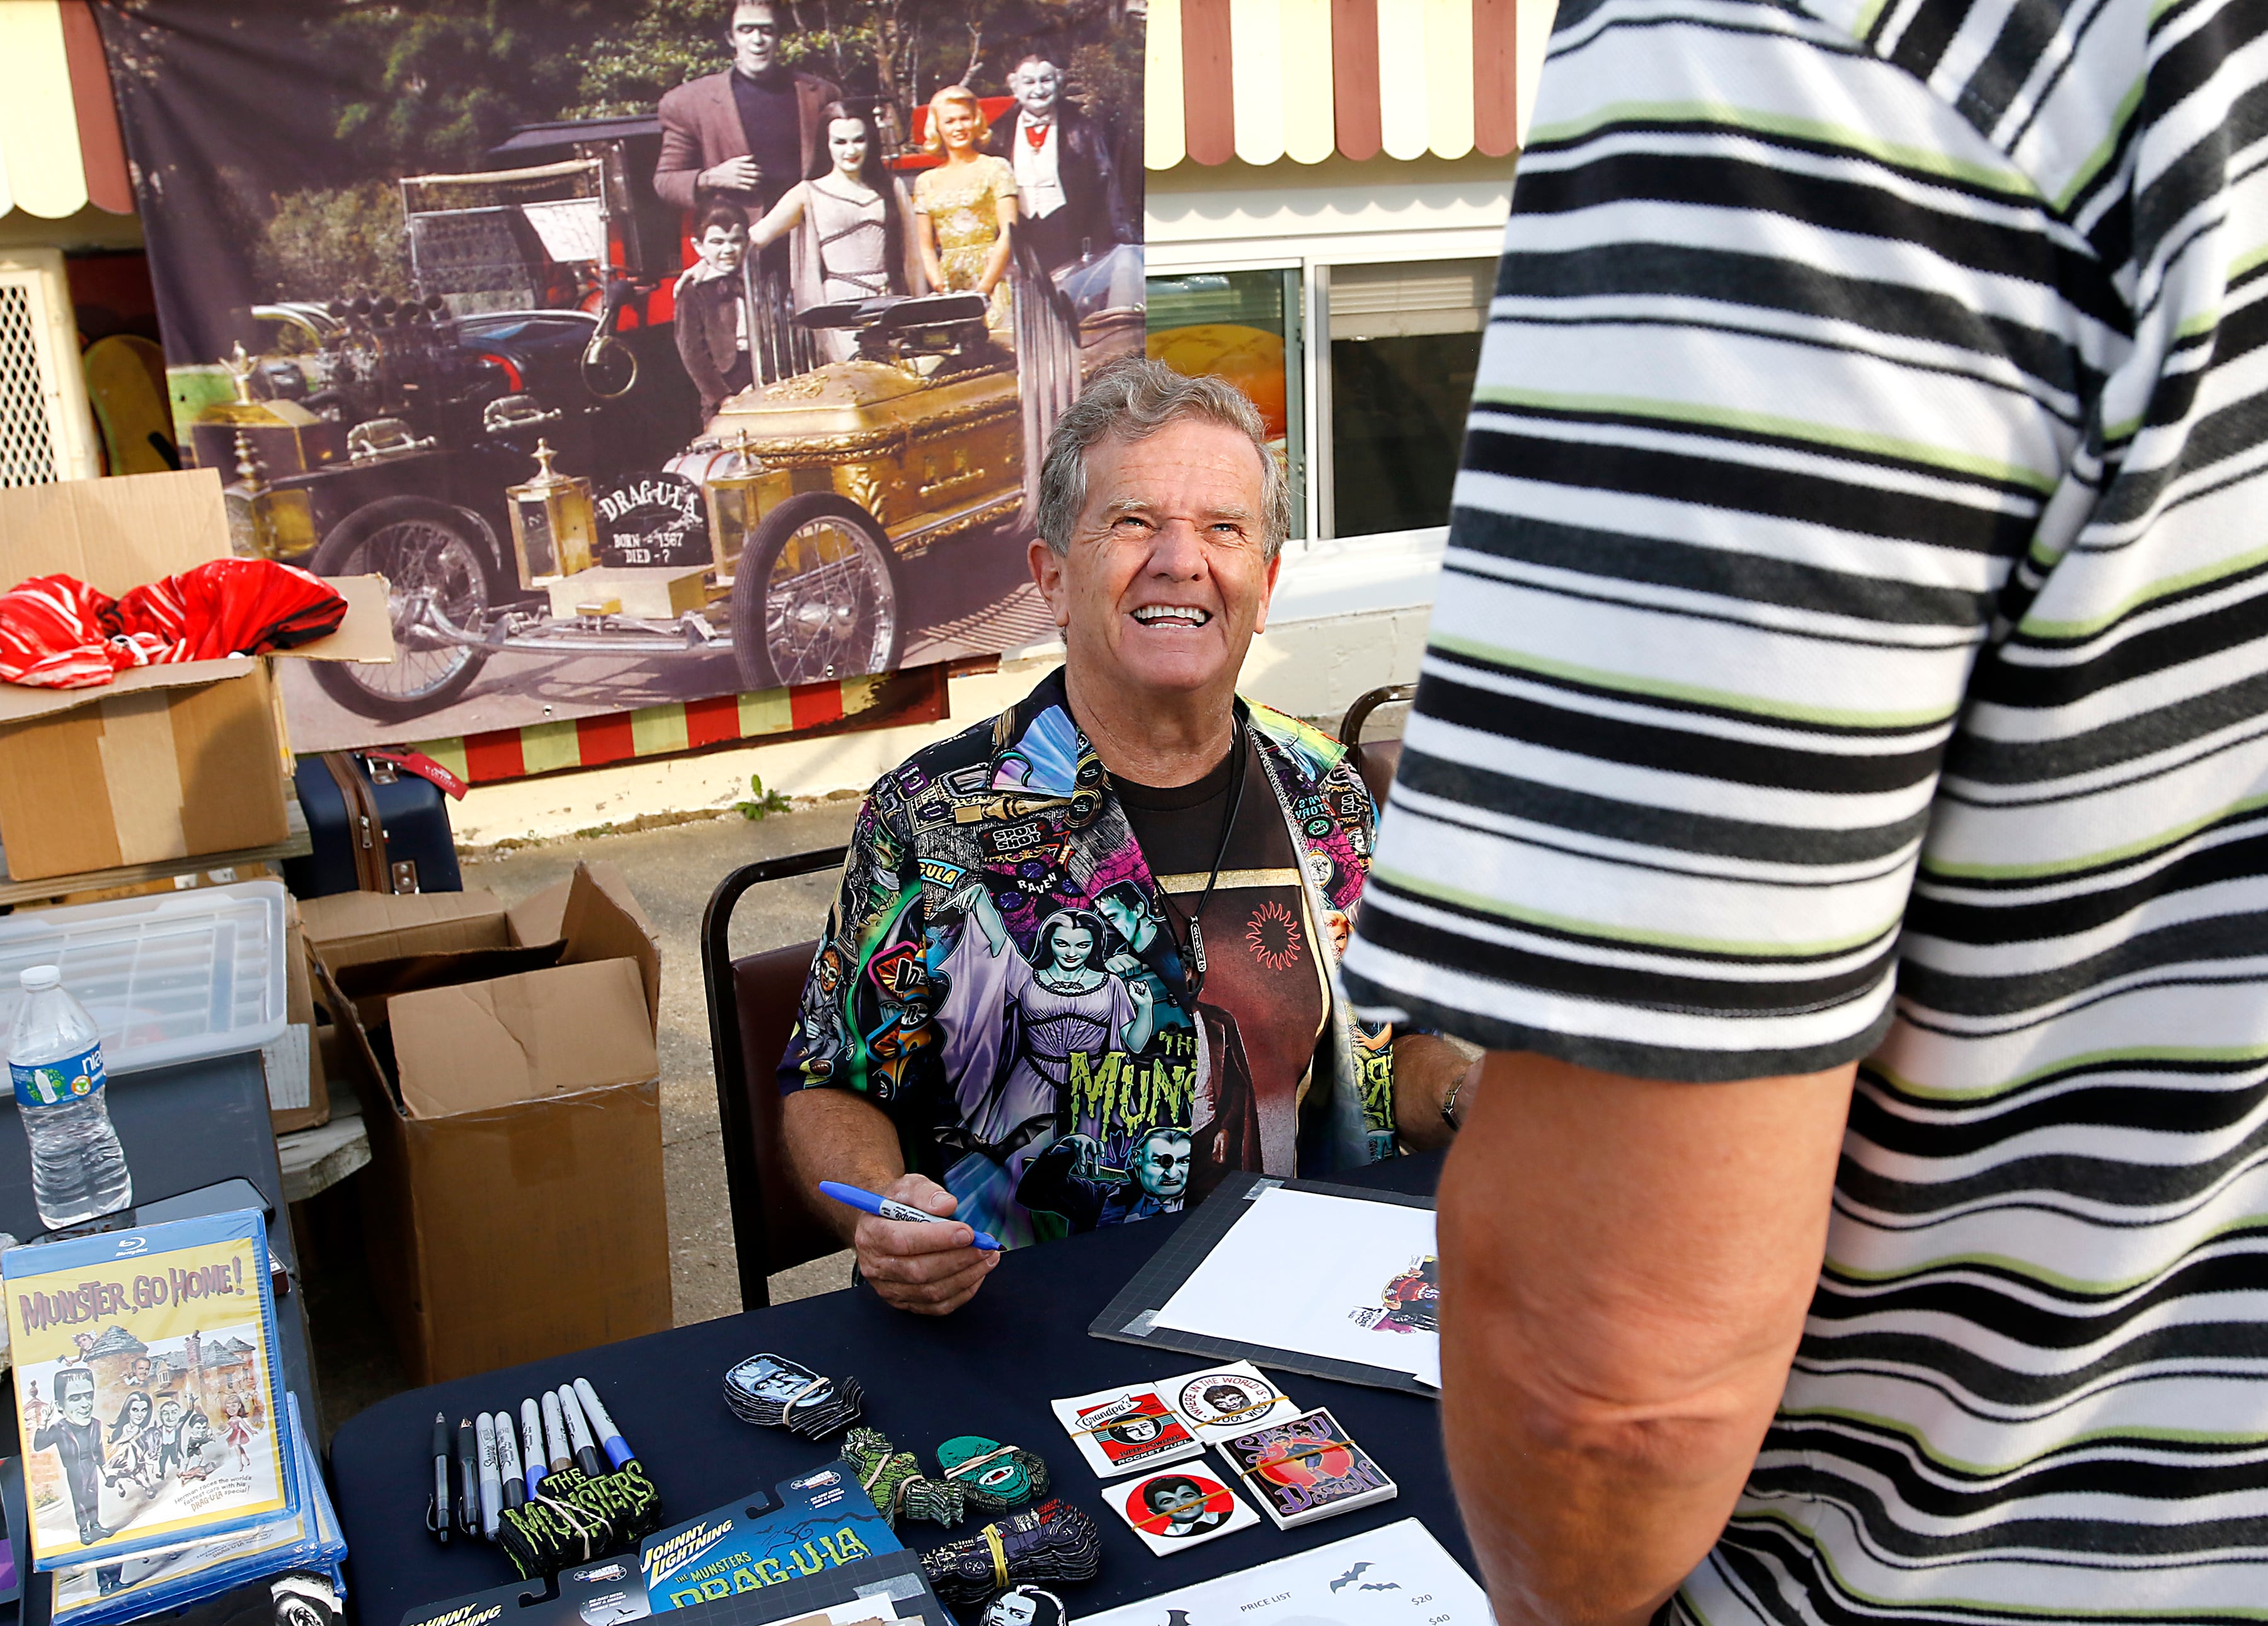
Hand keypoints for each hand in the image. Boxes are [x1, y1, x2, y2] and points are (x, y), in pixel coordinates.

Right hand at [701, 157, 762, 193]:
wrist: (713, 177)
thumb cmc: (724, 168)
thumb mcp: (732, 161)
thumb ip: (743, 159)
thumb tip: (753, 156)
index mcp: (739, 164)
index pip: (753, 166)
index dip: (759, 169)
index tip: (761, 171)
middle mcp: (739, 171)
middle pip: (754, 173)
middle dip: (761, 176)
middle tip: (764, 178)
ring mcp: (737, 178)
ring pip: (752, 181)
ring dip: (758, 183)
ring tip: (761, 183)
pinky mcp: (736, 185)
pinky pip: (747, 187)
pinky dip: (753, 188)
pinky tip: (756, 189)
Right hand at [854, 1173, 998, 1315]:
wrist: (885, 1224)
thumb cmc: (898, 1205)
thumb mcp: (908, 1186)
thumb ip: (926, 1192)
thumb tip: (947, 1205)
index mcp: (871, 1234)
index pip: (901, 1241)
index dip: (937, 1239)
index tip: (967, 1232)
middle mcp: (875, 1266)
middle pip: (918, 1271)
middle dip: (958, 1259)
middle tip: (984, 1246)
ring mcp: (888, 1288)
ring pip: (930, 1292)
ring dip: (965, 1276)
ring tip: (987, 1258)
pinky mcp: (904, 1302)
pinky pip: (936, 1307)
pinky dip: (962, 1292)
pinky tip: (976, 1274)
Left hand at [1127, 977, 1152, 1010]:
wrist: (1144, 1004)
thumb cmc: (1138, 1000)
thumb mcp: (1132, 994)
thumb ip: (1130, 987)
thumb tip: (1129, 982)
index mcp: (1132, 989)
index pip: (1132, 982)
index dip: (1134, 984)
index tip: (1135, 988)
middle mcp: (1137, 988)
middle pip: (1137, 982)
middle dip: (1138, 987)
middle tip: (1139, 992)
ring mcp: (1142, 988)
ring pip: (1141, 983)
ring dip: (1142, 988)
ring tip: (1142, 993)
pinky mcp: (1146, 988)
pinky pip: (1145, 984)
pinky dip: (1145, 984)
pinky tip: (1145, 988)